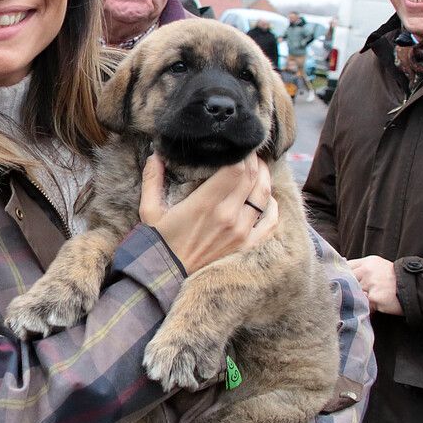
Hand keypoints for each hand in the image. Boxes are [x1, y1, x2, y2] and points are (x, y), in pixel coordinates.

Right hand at [141, 155, 277, 273]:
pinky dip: (272, 206)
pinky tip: (266, 198)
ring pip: (264, 195)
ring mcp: (241, 233)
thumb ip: (153, 179)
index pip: (236, 168)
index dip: (242, 153)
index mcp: (205, 204)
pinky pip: (270, 221)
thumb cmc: (158, 243)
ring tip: (259, 168)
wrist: (166, 278)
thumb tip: (156, 154)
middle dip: (254, 160)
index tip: (238, 145)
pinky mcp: (247, 246)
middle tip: (249, 151)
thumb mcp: (150, 210)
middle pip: (252, 177)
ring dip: (264, 177)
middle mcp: (228, 216)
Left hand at [348, 255, 401, 315]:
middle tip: (358, 293)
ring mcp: (370, 283)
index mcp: (368, 262)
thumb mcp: (379, 267)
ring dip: (359, 298)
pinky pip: (364, 304)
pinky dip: (368, 307)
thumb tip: (342, 268)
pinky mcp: (374, 297)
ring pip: (354, 293)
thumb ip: (362, 268)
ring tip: (372, 299)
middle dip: (350, 288)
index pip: (346, 266)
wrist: (414, 288)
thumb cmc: (395, 280)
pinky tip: (376, 305)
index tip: (344, 282)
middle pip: (347, 280)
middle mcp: (367, 270)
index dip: (343, 275)